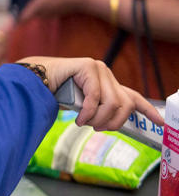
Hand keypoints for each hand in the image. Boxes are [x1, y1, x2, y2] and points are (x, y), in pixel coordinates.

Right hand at [20, 56, 164, 130]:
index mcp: (107, 83)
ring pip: (112, 103)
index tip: (161, 123)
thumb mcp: (83, 105)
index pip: (133, 97)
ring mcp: (98, 68)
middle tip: (98, 128)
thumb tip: (113, 123)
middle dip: (113, 122)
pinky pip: (96, 97)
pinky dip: (88, 113)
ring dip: (98, 119)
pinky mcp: (88, 67)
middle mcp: (106, 73)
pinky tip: (78, 119)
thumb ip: (99, 109)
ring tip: (84, 123)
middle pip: (124, 105)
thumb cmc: (56, 93)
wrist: (34, 80)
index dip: (148, 111)